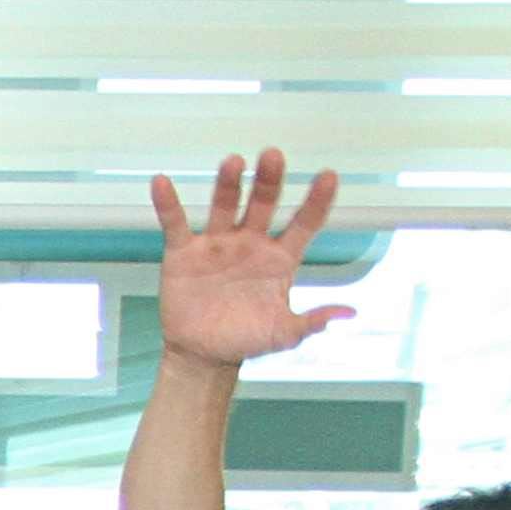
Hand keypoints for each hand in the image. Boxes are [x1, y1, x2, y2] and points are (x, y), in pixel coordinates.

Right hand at [149, 152, 355, 368]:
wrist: (203, 354)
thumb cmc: (247, 339)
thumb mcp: (284, 333)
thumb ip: (312, 321)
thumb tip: (348, 312)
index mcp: (280, 257)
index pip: (304, 222)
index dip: (316, 200)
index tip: (328, 176)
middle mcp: (251, 242)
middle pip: (264, 203)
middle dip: (269, 180)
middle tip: (273, 155)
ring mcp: (217, 244)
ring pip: (225, 206)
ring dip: (229, 184)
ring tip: (233, 162)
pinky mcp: (184, 253)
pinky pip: (176, 224)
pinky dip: (168, 204)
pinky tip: (161, 183)